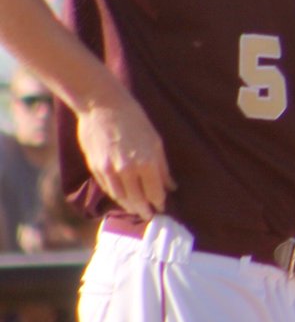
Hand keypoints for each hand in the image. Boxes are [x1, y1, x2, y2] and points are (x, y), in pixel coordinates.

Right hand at [76, 97, 174, 219]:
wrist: (102, 105)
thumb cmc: (134, 119)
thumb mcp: (155, 141)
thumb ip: (162, 167)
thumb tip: (172, 186)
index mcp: (147, 163)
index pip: (155, 193)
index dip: (159, 202)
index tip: (162, 207)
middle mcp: (128, 170)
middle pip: (137, 200)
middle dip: (144, 209)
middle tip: (149, 215)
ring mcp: (109, 170)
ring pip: (120, 197)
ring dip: (129, 206)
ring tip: (136, 210)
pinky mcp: (95, 167)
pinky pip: (107, 188)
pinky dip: (116, 195)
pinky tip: (121, 197)